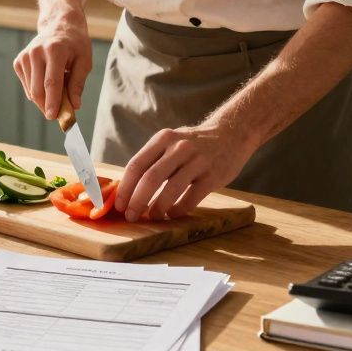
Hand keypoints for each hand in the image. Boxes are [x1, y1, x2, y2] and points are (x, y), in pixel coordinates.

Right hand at [14, 12, 92, 118]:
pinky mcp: (18, 61)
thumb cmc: (75, 45)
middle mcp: (36, 52)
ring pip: (31, 91)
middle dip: (47, 106)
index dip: (52, 102)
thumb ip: (78, 84)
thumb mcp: (84, 61)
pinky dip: (37, 91)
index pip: (51, 82)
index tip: (53, 117)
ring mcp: (25, 56)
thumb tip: (74, 105)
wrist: (59, 25)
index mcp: (55, 50)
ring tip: (58, 87)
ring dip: (44, 98)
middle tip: (59, 114)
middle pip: (38, 90)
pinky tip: (46, 80)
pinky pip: (27, 86)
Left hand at [115, 123, 256, 221]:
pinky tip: (172, 214)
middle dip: (136, 201)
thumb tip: (127, 190)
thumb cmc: (195, 144)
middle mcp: (179, 148)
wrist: (233, 133)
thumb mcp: (172, 142)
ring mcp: (198, 161)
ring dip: (157, 208)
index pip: (136, 165)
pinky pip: (191, 198)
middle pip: (150, 179)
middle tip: (131, 216)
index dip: (125, 188)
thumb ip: (153, 160)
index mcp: (163, 138)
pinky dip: (177, 210)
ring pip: (170, 190)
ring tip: (152, 216)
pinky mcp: (213, 175)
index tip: (118, 205)